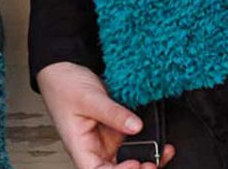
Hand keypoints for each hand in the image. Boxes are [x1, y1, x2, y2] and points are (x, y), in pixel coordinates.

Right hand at [36, 62, 175, 168]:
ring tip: (162, 151)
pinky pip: (132, 140)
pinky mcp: (115, 129)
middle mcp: (94, 149)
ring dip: (146, 159)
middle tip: (154, 162)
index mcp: (81, 148)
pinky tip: (158, 140)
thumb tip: (136, 126)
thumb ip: (113, 113)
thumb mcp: (89, 98)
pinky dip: (146, 142)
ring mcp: (106, 140)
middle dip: (137, 168)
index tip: (135, 163)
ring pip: (128, 158)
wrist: (64, 69)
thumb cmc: (64, 87)